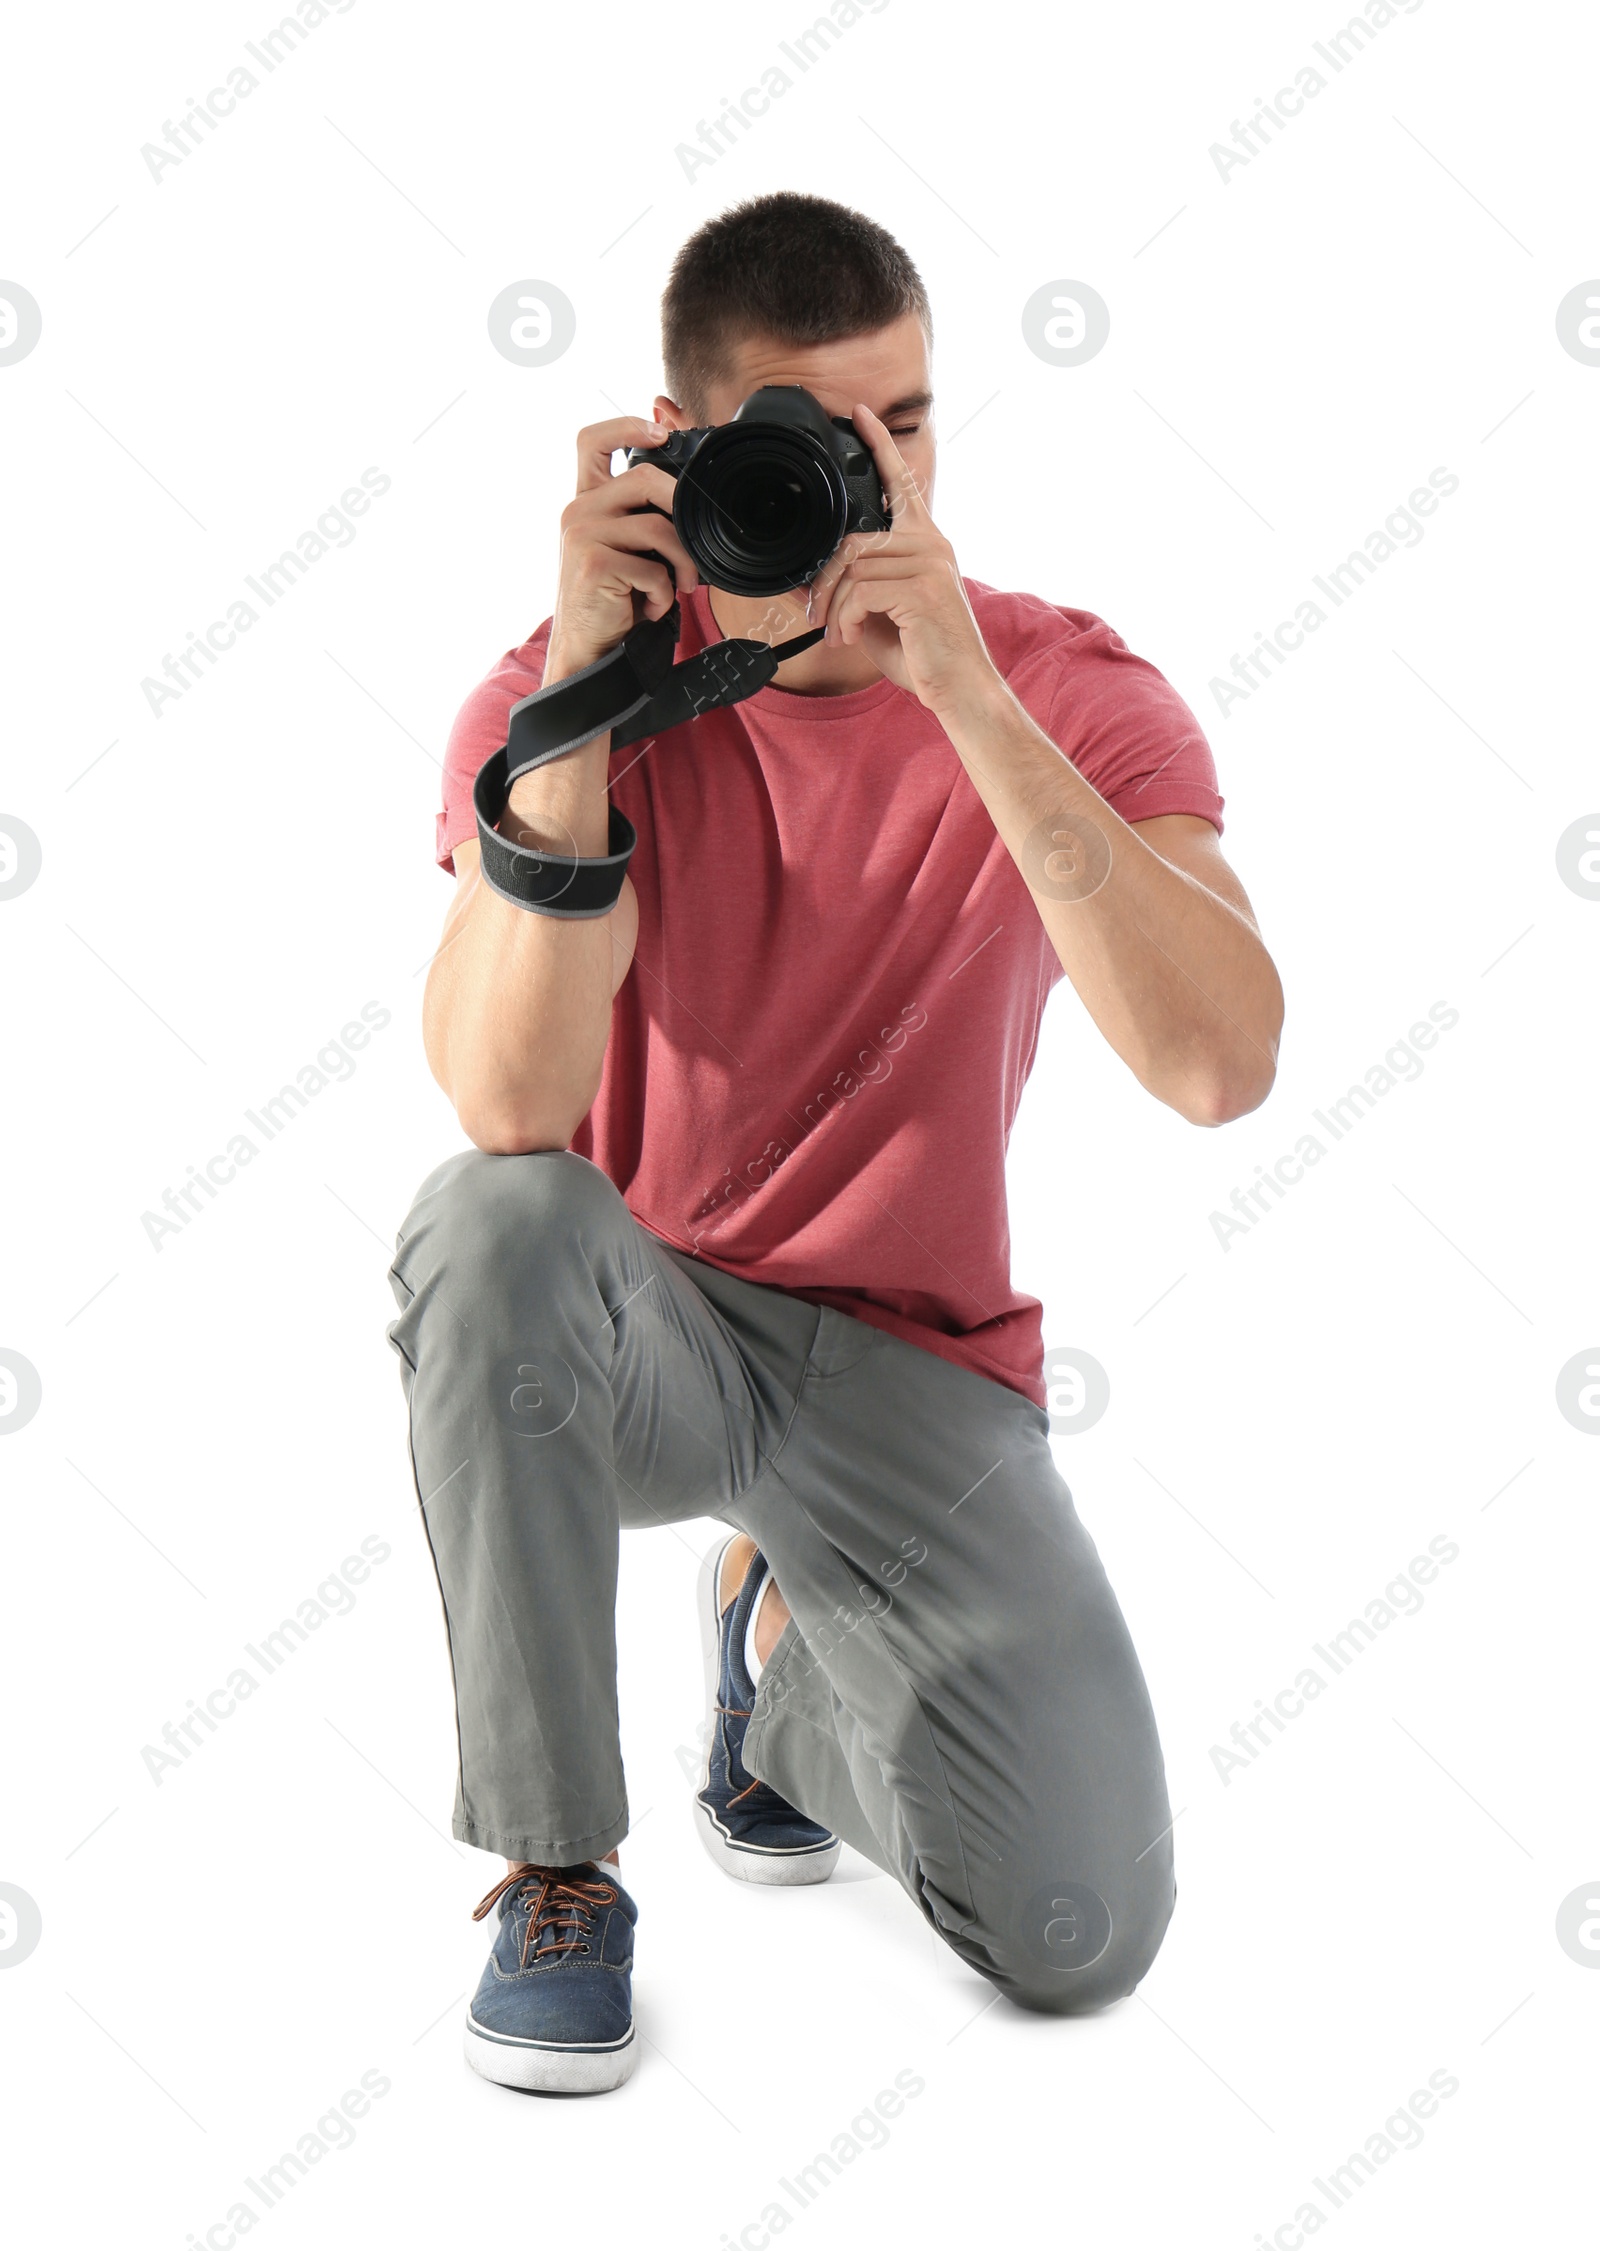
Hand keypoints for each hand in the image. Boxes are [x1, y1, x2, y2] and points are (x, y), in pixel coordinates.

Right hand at [544, 416, 698, 681]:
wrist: (589, 650)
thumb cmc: (614, 602)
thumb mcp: (629, 550)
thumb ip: (644, 517)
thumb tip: (683, 490)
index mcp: (587, 501)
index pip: (593, 441)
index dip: (627, 426)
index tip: (660, 431)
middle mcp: (578, 511)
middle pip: (646, 479)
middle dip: (684, 509)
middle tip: (693, 548)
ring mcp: (582, 535)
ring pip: (658, 528)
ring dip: (681, 564)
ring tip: (678, 587)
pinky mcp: (593, 563)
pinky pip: (652, 567)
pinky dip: (663, 593)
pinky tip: (650, 607)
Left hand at [804, 404, 1004, 723]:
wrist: (959, 687)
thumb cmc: (922, 652)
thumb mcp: (880, 613)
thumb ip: (855, 587)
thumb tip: (806, 579)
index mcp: (924, 542)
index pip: (901, 483)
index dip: (880, 447)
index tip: (861, 415)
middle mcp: (930, 544)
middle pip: (853, 539)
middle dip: (825, 580)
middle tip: (816, 613)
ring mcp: (929, 562)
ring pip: (852, 567)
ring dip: (834, 607)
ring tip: (839, 633)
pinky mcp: (922, 587)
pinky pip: (861, 591)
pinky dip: (847, 618)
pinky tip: (854, 637)